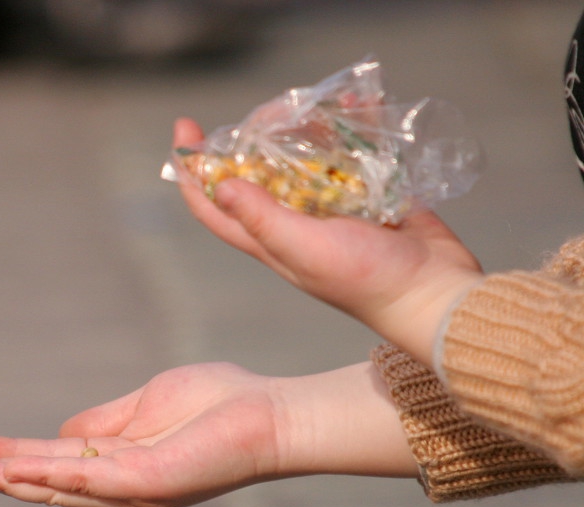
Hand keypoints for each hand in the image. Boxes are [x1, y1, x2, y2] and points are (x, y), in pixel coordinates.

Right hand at [0, 361, 417, 506]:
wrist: (271, 413)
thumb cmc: (220, 403)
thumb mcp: (146, 406)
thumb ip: (104, 422)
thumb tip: (62, 435)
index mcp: (118, 465)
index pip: (54, 464)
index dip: (11, 458)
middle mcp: (119, 486)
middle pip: (46, 484)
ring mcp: (132, 488)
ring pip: (58, 487)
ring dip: (9, 480)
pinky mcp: (149, 481)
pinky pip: (89, 478)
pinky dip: (49, 473)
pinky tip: (15, 467)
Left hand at [172, 119, 484, 364]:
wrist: (432, 292)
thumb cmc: (365, 279)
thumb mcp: (304, 249)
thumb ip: (263, 219)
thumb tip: (220, 186)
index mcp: (268, 241)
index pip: (214, 207)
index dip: (192, 171)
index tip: (184, 128)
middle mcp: (294, 224)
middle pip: (258, 174)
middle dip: (256, 138)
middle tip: (273, 110)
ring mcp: (332, 210)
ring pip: (305, 160)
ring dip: (306, 129)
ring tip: (313, 103)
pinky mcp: (370, 197)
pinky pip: (352, 156)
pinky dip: (353, 130)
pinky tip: (357, 105)